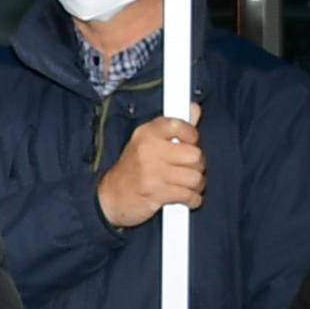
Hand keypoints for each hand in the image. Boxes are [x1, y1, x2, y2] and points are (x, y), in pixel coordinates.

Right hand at [98, 105, 205, 227]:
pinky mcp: (156, 193)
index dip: (192, 136)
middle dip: (197, 165)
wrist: (112, 195)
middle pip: (194, 155)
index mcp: (147, 133)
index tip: (191, 143)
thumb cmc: (133, 168)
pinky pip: (189, 195)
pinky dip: (192, 199)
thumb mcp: (148, 142)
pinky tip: (185, 197)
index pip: (179, 125)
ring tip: (187, 184)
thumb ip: (174, 127)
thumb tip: (194, 109)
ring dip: (196, 184)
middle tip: (188, 168)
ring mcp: (152, 172)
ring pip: (195, 177)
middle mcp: (149, 149)